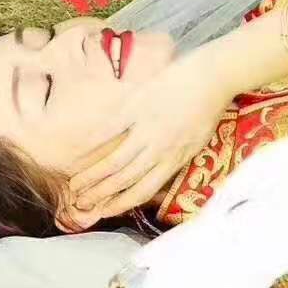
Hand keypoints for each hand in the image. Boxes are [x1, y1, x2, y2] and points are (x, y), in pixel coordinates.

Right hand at [69, 45, 226, 218]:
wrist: (212, 76)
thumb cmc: (207, 109)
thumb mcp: (196, 142)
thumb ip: (174, 157)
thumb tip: (155, 172)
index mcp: (174, 160)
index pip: (144, 190)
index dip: (121, 204)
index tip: (104, 211)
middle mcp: (158, 149)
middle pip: (123, 180)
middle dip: (99, 195)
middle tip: (80, 203)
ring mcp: (145, 128)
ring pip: (114, 161)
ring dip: (92, 176)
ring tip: (75, 185)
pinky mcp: (136, 106)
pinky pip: (110, 129)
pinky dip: (93, 143)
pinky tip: (78, 153)